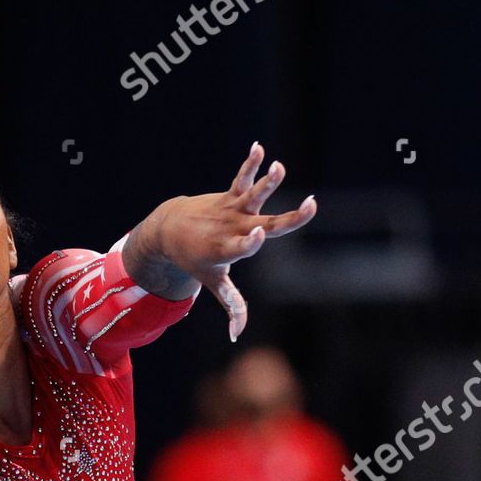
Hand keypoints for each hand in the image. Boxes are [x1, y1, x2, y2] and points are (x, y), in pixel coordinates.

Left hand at [147, 142, 316, 340]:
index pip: (242, 247)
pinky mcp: (229, 194)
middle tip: (312, 205)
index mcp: (228, 250)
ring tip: (280, 166)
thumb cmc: (196, 260)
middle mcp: (233, 228)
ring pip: (254, 194)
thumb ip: (231, 304)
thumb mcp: (212, 283)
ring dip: (268, 180)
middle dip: (290, 217)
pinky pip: (242, 177)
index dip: (249, 242)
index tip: (257, 234)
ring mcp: (231, 209)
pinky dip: (251, 163)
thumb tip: (237, 334)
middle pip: (267, 223)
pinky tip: (258, 147)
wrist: (169, 230)